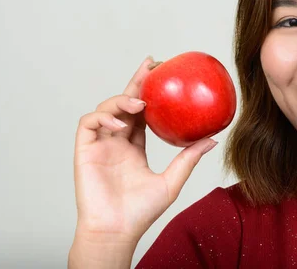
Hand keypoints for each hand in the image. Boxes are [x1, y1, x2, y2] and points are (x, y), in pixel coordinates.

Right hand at [72, 56, 217, 242]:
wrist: (117, 231)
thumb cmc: (141, 212)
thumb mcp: (172, 181)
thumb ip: (189, 158)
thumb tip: (212, 139)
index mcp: (133, 146)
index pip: (142, 112)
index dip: (150, 92)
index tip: (164, 73)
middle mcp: (116, 141)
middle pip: (125, 103)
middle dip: (136, 82)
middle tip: (152, 65)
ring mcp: (100, 144)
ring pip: (106, 108)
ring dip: (122, 100)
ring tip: (140, 104)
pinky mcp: (84, 150)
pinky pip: (89, 123)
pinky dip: (104, 117)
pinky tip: (121, 124)